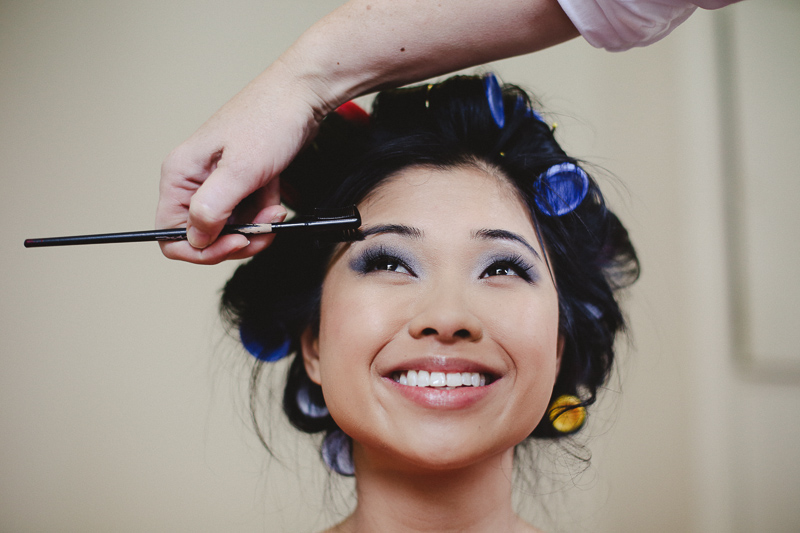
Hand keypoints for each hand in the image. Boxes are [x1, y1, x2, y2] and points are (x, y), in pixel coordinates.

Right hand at [156, 59, 325, 263]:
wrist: (302, 96)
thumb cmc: (269, 120)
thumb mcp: (240, 170)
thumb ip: (211, 209)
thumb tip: (195, 239)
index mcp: (179, 175)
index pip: (170, 234)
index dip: (202, 249)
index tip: (234, 242)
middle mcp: (193, 181)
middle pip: (204, 236)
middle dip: (238, 238)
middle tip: (263, 229)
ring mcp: (217, 182)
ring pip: (229, 228)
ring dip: (256, 225)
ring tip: (274, 208)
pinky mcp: (240, 182)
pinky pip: (247, 213)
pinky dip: (263, 212)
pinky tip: (275, 196)